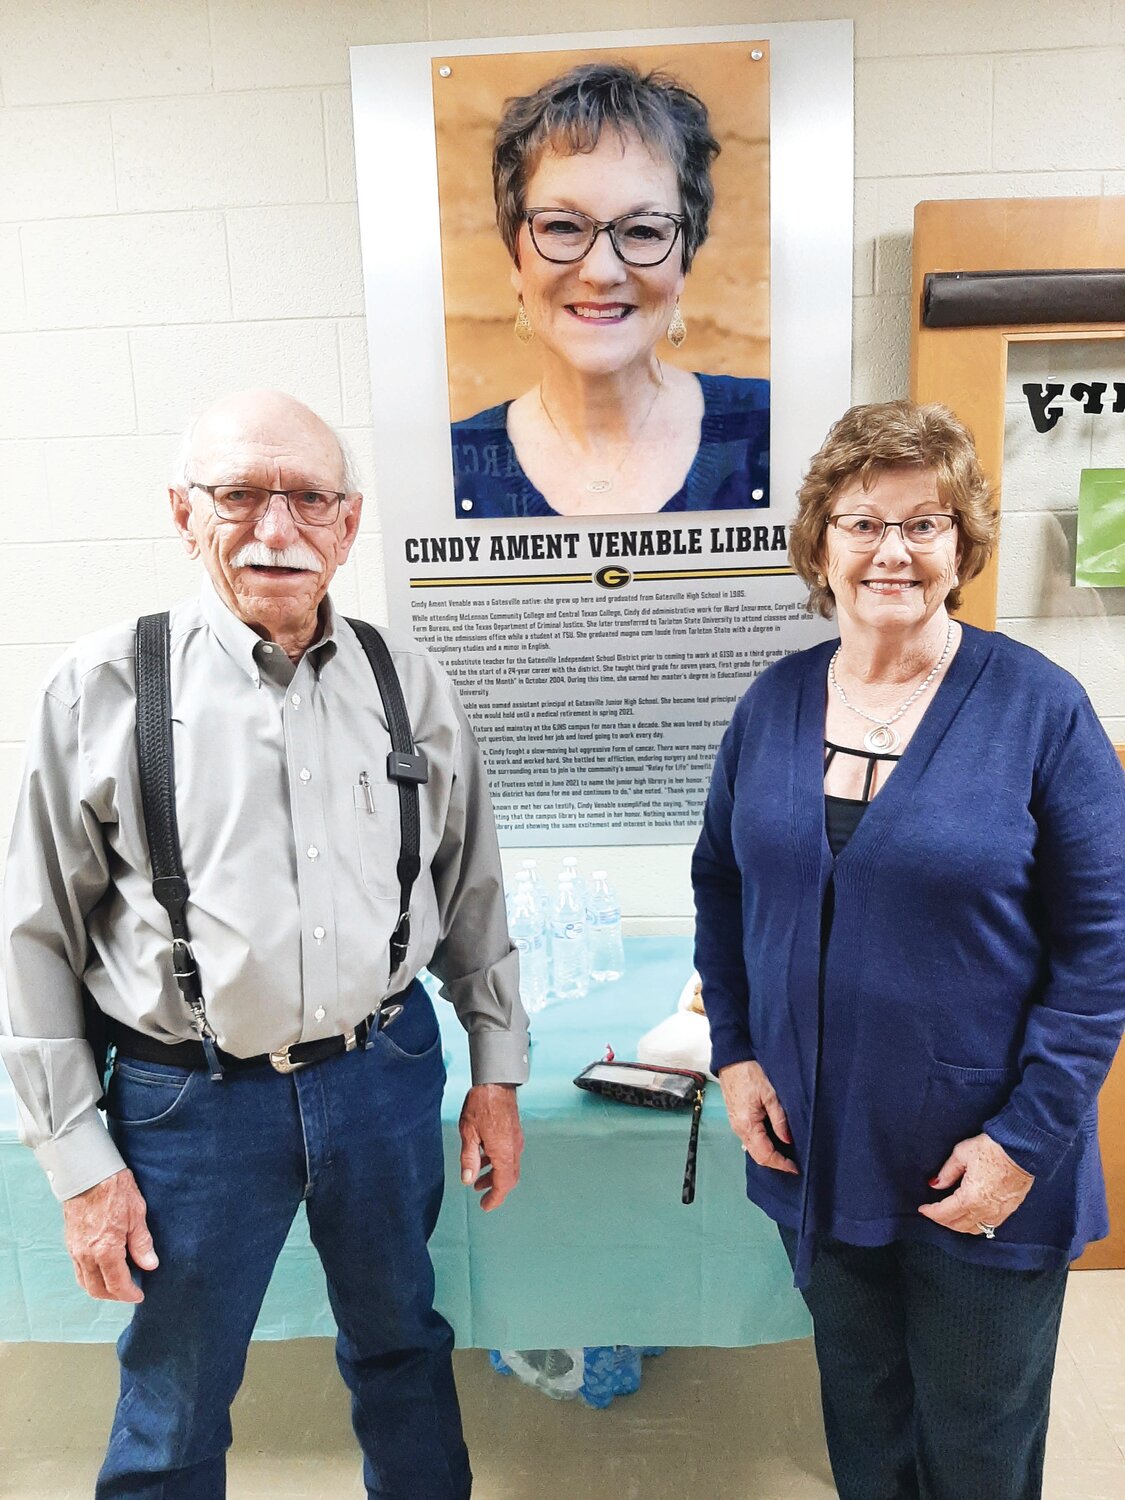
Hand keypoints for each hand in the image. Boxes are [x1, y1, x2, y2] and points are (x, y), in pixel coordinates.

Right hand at [62, 1167, 157, 1301]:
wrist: (88, 1173)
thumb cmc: (115, 1190)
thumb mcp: (137, 1214)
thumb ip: (142, 1243)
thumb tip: (150, 1265)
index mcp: (105, 1250)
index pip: (117, 1284)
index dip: (129, 1294)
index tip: (139, 1295)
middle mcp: (86, 1255)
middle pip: (97, 1289)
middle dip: (114, 1296)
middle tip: (129, 1292)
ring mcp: (75, 1250)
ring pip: (84, 1282)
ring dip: (100, 1289)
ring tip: (117, 1284)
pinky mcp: (70, 1243)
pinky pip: (78, 1270)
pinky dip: (90, 1277)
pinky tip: (102, 1269)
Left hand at [458, 1084, 523, 1210]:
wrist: (496, 1082)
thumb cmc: (481, 1104)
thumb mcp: (468, 1133)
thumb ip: (469, 1158)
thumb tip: (468, 1180)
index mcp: (503, 1152)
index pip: (503, 1184)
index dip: (495, 1198)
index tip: (486, 1206)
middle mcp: (513, 1149)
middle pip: (509, 1178)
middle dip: (495, 1189)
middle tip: (482, 1197)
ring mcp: (515, 1140)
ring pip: (509, 1166)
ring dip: (495, 1176)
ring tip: (478, 1180)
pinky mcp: (514, 1133)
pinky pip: (508, 1155)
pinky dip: (497, 1163)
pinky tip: (484, 1158)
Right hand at [717, 1060, 797, 1174]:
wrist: (732, 1059)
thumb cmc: (749, 1073)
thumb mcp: (770, 1094)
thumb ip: (780, 1119)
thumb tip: (787, 1140)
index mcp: (747, 1125)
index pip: (765, 1155)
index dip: (781, 1164)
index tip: (795, 1168)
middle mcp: (739, 1128)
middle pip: (758, 1156)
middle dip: (775, 1163)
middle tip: (793, 1164)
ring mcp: (736, 1124)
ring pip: (753, 1148)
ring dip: (769, 1154)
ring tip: (786, 1153)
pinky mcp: (736, 1118)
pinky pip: (750, 1138)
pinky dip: (762, 1144)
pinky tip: (773, 1140)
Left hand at [917, 1133, 1033, 1234]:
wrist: (1023, 1150)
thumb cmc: (993, 1149)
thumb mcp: (962, 1154)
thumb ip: (947, 1172)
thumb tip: (935, 1184)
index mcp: (970, 1197)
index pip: (945, 1213)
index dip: (931, 1212)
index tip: (923, 1209)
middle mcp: (985, 1210)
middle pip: (958, 1225)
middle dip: (943, 1220)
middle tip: (933, 1212)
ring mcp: (998, 1213)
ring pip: (974, 1229)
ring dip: (959, 1225)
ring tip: (949, 1216)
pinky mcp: (1009, 1210)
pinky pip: (989, 1226)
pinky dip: (976, 1225)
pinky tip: (970, 1217)